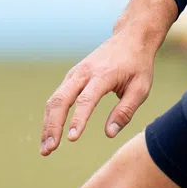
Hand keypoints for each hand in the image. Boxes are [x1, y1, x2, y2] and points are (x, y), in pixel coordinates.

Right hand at [40, 0, 178, 154]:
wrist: (130, 37)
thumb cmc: (138, 65)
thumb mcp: (141, 88)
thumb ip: (125, 111)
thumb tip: (109, 133)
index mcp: (103, 74)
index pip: (87, 99)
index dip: (78, 119)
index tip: (72, 138)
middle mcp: (84, 72)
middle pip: (61, 99)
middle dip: (52, 126)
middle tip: (48, 150)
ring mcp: (74, 73)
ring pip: (54, 99)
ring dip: (47, 125)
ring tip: (45, 148)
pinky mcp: (71, 77)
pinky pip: (56, 98)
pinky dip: (50, 117)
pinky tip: (49, 134)